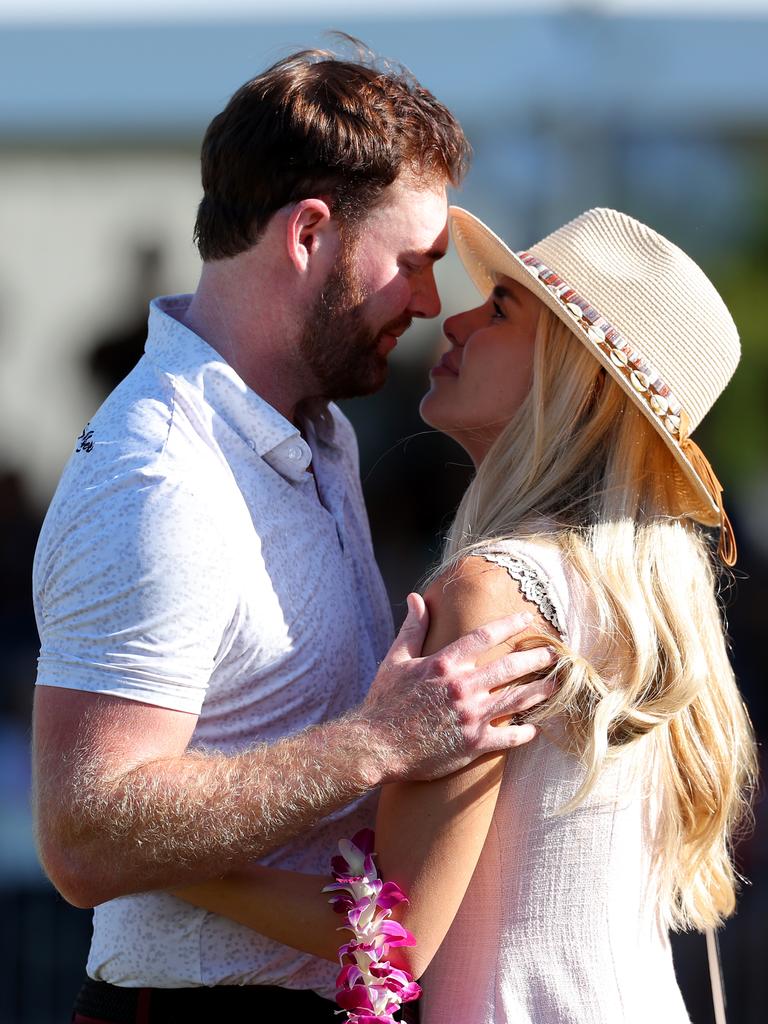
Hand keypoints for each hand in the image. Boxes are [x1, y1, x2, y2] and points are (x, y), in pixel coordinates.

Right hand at [354, 593, 555, 782]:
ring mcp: (470, 717)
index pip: (485, 636)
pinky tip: (535, 728)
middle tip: (555, 653)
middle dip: (536, 658)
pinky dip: (524, 732)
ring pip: (516, 699)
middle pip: (510, 667)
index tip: (528, 619)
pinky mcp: (472, 744)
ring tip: (557, 684)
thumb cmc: (384, 702)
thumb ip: (413, 628)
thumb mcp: (395, 659)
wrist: (374, 746)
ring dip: (540, 690)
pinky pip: (508, 737)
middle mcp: (462, 688)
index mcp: (444, 664)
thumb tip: (416, 597)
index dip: (510, 624)